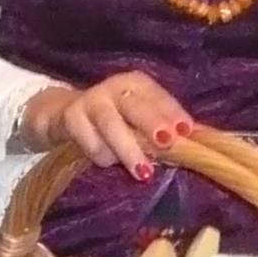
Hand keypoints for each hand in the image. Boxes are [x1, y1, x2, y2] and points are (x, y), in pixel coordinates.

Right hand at [21, 71, 192, 179]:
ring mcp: (91, 101)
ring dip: (128, 150)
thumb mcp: (137, 117)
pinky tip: (109, 163)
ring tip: (144, 172)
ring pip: (111, 125)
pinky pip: (90, 142)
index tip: (187, 130)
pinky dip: (103, 157)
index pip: (159, 96)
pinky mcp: (71, 118)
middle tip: (166, 142)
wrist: (63, 114)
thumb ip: (162, 126)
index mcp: (138, 84)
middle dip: (152, 123)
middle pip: (135, 107)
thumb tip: (193, 142)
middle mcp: (115, 88)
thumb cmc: (114, 119)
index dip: (173, 112)